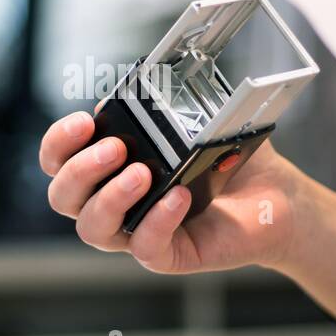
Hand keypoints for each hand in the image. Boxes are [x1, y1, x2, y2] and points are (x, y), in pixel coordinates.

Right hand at [38, 110, 301, 273]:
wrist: (276, 195)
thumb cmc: (230, 159)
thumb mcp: (197, 120)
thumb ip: (167, 102)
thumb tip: (149, 82)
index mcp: (109, 167)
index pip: (58, 161)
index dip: (58, 143)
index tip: (83, 122)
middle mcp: (115, 201)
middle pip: (63, 198)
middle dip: (80, 170)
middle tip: (115, 149)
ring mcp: (137, 231)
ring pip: (93, 229)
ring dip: (109, 198)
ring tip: (142, 173)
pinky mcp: (169, 254)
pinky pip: (146, 247)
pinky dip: (157, 220)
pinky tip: (177, 197)